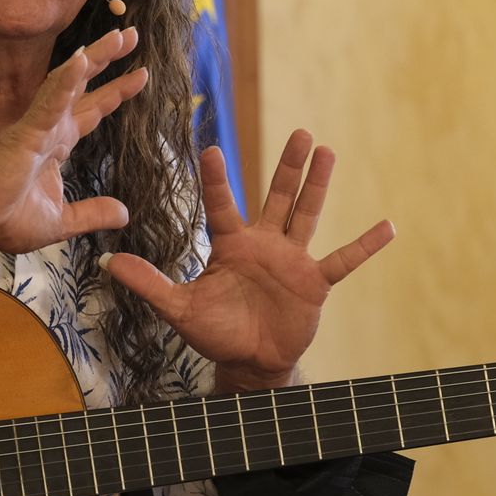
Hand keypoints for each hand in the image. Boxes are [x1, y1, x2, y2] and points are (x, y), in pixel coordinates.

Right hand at [0, 27, 148, 253]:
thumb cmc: (7, 220)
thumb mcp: (62, 220)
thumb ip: (92, 214)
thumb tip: (124, 213)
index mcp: (56, 144)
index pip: (91, 111)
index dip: (115, 92)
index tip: (141, 74)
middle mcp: (49, 128)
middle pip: (84, 86)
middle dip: (108, 61)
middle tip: (132, 35)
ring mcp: (37, 127)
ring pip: (68, 84)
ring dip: (93, 59)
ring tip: (117, 36)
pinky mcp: (26, 133)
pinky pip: (49, 103)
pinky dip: (66, 82)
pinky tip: (82, 60)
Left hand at [101, 130, 394, 390]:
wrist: (249, 363)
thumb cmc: (214, 333)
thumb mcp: (179, 309)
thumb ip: (149, 283)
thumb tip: (108, 262)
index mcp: (231, 245)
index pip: (222, 205)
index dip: (216, 179)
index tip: (209, 147)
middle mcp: (264, 244)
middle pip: (278, 196)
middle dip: (289, 166)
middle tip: (301, 132)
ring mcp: (292, 261)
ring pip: (308, 215)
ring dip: (319, 186)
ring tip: (328, 151)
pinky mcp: (315, 283)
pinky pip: (344, 261)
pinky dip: (365, 245)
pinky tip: (388, 226)